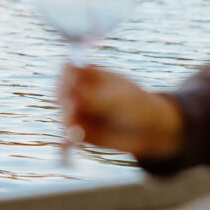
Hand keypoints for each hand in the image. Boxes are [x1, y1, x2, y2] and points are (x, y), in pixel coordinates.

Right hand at [59, 64, 185, 160]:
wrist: (148, 130)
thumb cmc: (136, 107)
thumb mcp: (118, 100)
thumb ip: (96, 100)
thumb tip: (73, 100)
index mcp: (91, 74)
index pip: (69, 67)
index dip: (67, 72)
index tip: (73, 79)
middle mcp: (81, 90)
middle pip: (61, 89)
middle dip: (64, 97)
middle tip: (72, 105)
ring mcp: (79, 110)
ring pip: (64, 111)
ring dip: (67, 117)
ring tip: (74, 124)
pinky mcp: (80, 130)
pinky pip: (69, 132)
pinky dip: (68, 137)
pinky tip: (69, 142)